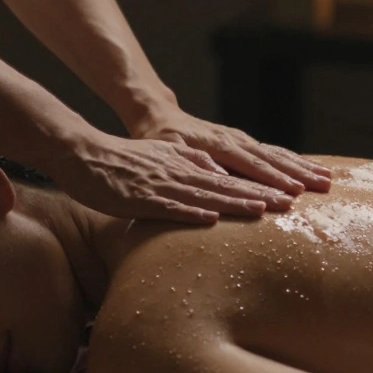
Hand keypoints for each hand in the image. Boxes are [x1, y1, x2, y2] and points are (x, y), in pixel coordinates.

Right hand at [45, 131, 297, 223]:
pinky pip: (168, 206)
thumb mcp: (162, 159)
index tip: (291, 195)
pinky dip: (190, 211)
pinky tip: (210, 219)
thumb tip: (220, 176)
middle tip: (292, 204)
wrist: (81, 153)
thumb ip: (191, 166)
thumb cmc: (120, 163)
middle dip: (260, 194)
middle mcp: (179, 171)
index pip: (231, 177)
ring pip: (203, 193)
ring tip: (264, 210)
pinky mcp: (138, 196)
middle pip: (226, 184)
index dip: (262, 185)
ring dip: (234, 202)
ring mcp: (159, 183)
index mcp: (186, 164)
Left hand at [129, 110, 331, 195]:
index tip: (293, 192)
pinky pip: (273, 152)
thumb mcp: (169, 151)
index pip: (250, 165)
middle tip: (323, 187)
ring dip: (303, 167)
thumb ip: (193, 162)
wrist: (161, 116)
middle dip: (298, 173)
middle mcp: (235, 140)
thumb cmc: (160, 138)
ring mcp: (242, 140)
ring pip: (277, 154)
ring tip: (327, 179)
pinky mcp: (244, 142)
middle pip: (271, 159)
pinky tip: (311, 170)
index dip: (272, 180)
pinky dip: (294, 161)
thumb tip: (219, 175)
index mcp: (218, 145)